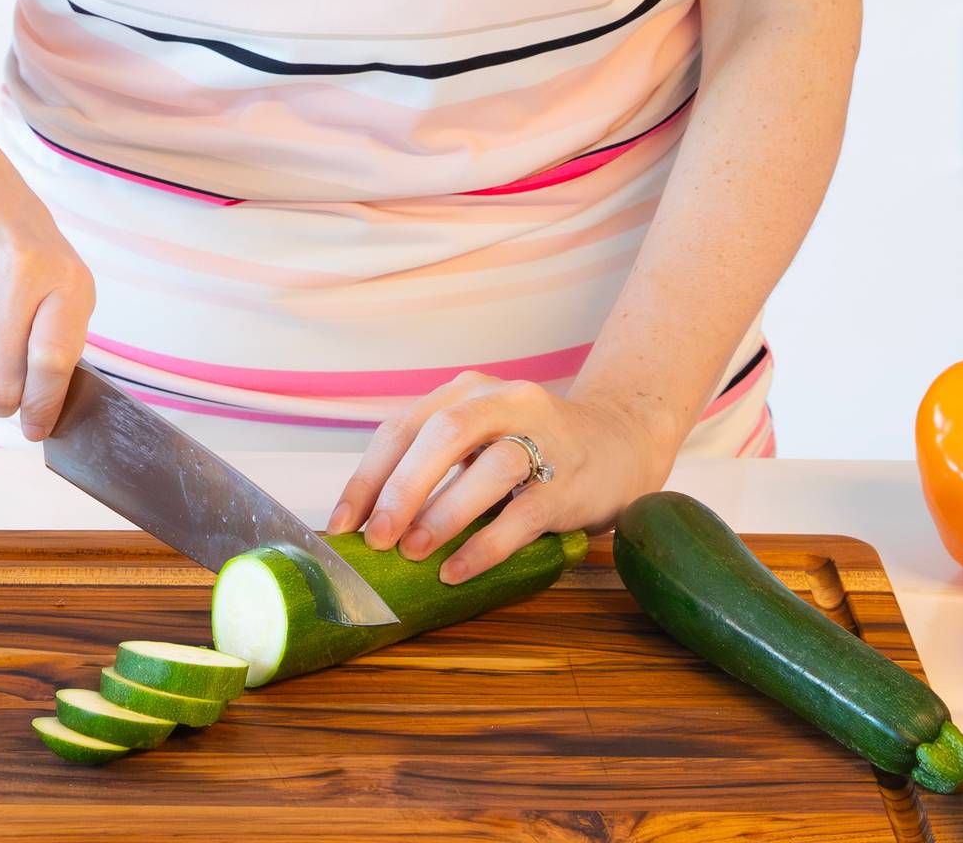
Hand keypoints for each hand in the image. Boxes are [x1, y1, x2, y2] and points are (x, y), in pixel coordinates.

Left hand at [325, 376, 683, 584]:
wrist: (620, 442)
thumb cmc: (531, 448)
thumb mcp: (478, 439)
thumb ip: (433, 463)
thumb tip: (369, 524)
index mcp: (467, 391)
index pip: (404, 427)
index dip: (368, 476)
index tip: (342, 525)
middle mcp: (502, 401)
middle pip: (444, 433)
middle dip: (402, 487)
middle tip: (376, 540)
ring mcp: (541, 439)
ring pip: (488, 467)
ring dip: (443, 513)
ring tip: (412, 553)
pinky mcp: (568, 481)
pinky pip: (522, 513)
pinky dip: (485, 544)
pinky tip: (457, 570)